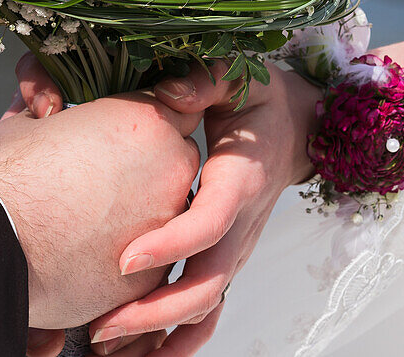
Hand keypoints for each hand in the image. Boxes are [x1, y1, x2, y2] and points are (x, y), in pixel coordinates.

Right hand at [0, 90, 200, 329]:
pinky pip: (155, 253)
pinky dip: (129, 248)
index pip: (169, 105)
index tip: (107, 133)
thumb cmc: (9, 179)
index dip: (137, 118)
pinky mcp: (158, 271)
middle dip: (146, 161)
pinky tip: (87, 249)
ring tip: (87, 214)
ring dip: (140, 205)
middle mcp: (171, 166)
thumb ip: (47, 105)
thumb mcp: (24, 123)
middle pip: (176, 155)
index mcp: (146, 120)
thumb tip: (41, 101)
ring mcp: (169, 221)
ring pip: (168, 205)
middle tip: (98, 172)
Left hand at [13, 54, 320, 355]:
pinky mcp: (227, 257)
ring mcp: (237, 247)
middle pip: (208, 285)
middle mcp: (243, 224)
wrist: (300, 126)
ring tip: (111, 350)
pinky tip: (137, 353)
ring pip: (208, 307)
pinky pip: (207, 308)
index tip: (124, 259)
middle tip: (103, 324)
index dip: (171, 244)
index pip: (210, 222)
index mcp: (242, 179)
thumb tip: (170, 94)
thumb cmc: (260, 98)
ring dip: (163, 336)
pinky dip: (176, 337)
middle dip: (157, 312)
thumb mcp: (237, 75)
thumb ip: (204, 80)